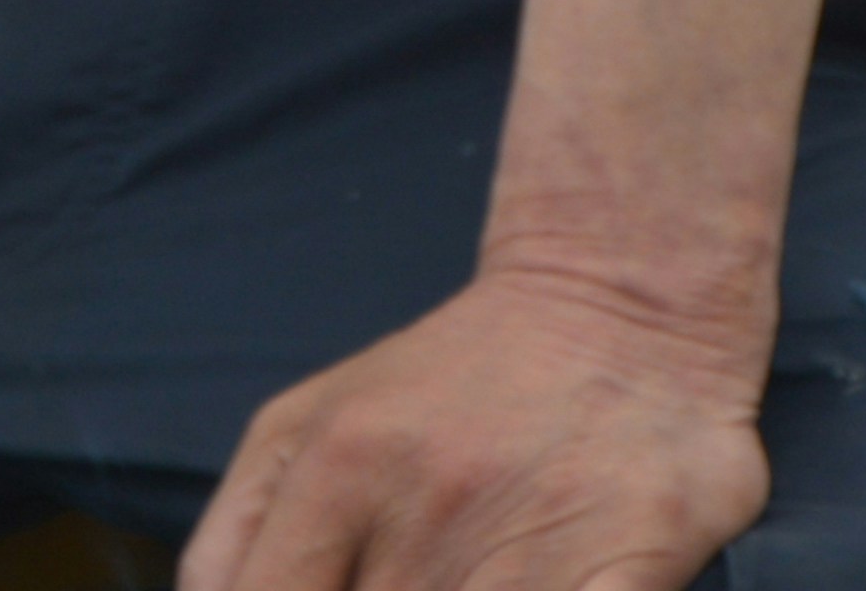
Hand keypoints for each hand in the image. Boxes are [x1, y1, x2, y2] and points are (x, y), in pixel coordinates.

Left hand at [177, 263, 773, 590]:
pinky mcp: (632, 560)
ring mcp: (531, 537)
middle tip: (399, 582)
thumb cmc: (446, 386)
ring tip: (462, 576)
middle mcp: (428, 504)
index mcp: (336, 467)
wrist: (621, 302)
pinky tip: (533, 588)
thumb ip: (234, 542)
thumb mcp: (303, 426)